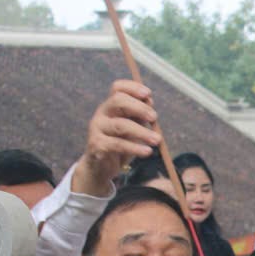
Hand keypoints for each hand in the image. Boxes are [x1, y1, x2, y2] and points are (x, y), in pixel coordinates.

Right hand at [76, 80, 159, 196]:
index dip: (132, 88)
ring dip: (142, 132)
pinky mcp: (97, 145)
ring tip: (157, 140)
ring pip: (120, 125)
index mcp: (111, 106)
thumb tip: (150, 102)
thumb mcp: (132, 128)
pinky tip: (148, 151)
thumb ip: (140, 116)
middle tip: (155, 118)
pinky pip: (118, 145)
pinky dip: (135, 148)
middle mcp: (102, 113)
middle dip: (139, 107)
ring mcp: (97, 129)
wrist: (100, 167)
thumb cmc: (120, 144)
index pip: (117, 88)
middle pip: (118, 101)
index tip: (148, 94)